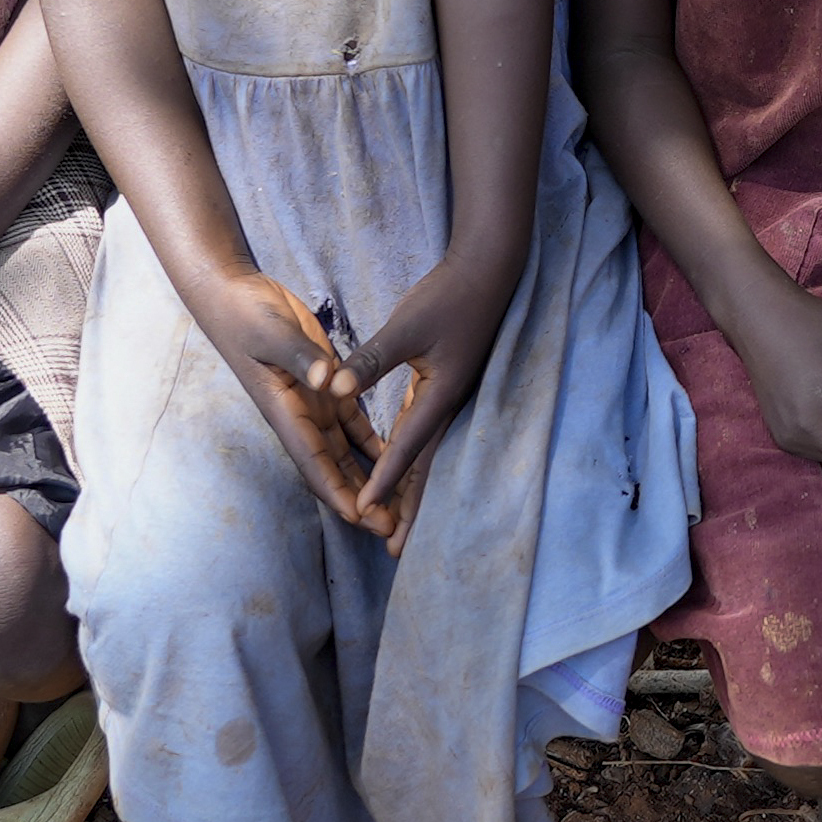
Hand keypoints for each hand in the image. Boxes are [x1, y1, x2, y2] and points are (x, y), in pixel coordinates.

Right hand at [173, 266, 387, 538]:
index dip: (338, 492)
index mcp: (284, 410)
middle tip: (392, 526)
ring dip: (369, 479)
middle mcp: (300, 416)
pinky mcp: (327, 386)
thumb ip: (300, 357)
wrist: (235, 294)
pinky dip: (372, 444)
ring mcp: (313, 403)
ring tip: (399, 505)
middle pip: (334, 469)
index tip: (362, 518)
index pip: (315, 463)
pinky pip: (353, 423)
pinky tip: (395, 459)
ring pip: (346, 453)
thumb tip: (327, 381)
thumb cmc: (246, 315)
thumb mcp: (272, 333)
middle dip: (360, 499)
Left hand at [338, 251, 528, 548]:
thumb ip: (370, 358)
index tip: (364, 514)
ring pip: (428, 456)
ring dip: (413, 492)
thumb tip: (333, 385)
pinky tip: (402, 472)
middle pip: (426, 468)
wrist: (489, 270)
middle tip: (394, 550)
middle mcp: (448, 405)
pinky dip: (413, 461)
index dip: (383, 482)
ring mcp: (450, 398)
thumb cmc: (448, 295)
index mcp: (440, 396)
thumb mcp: (406, 326)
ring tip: (399, 526)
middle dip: (410, 509)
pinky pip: (427, 435)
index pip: (405, 449)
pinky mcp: (446, 387)